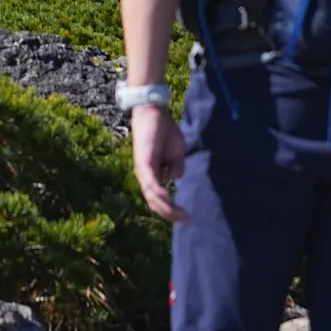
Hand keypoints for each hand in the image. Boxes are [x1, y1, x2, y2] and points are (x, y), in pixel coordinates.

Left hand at [131, 105, 189, 224]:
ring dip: (166, 208)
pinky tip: (168, 202)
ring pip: (152, 197)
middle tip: (186, 220)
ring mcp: (143, 170)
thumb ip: (177, 168)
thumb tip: (176, 180)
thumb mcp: (177, 153)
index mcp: (153, 175)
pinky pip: (151, 183)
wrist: (153, 110)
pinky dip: (159, 194)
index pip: (159, 199)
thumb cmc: (164, 130)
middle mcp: (145, 175)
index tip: (186, 217)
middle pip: (154, 203)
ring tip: (181, 215)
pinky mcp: (144, 162)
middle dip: (170, 214)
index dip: (171, 210)